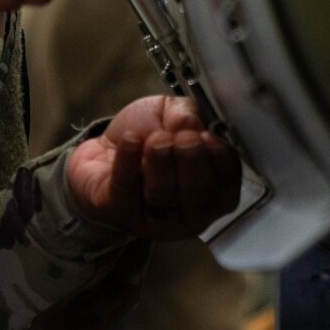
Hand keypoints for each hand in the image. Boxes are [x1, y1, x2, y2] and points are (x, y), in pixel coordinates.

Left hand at [65, 96, 242, 240]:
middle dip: (193, 163)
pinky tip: (131, 140)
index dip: (221, 160)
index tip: (209, 136)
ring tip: (156, 138)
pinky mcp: (116, 210)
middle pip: (199, 197)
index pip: (228, 182)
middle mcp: (187, 211)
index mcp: (212, 189)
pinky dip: (128, 161)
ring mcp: (152, 216)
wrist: (102, 151)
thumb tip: (191, 122)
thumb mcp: (172, 114)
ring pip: (163, 196)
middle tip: (185, 139)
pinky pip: (125, 188)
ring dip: (161, 163)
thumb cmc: (147, 136)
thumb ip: (186, 113)